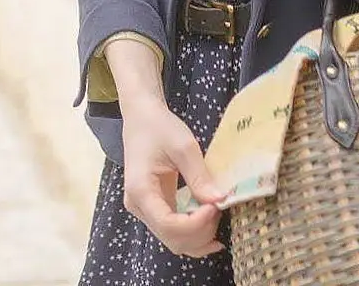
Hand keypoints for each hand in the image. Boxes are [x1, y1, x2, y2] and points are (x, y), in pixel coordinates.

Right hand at [120, 96, 226, 257]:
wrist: (141, 118)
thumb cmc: (159, 127)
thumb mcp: (183, 146)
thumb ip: (199, 176)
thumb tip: (220, 200)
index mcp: (141, 190)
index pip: (169, 225)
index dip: (196, 224)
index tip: (216, 207)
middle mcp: (138, 206)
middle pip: (171, 238)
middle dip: (200, 233)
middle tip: (220, 209)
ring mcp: (144, 209)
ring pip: (173, 240)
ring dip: (198, 236)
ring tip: (217, 215)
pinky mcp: (152, 207)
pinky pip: (173, 230)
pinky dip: (193, 232)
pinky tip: (210, 224)